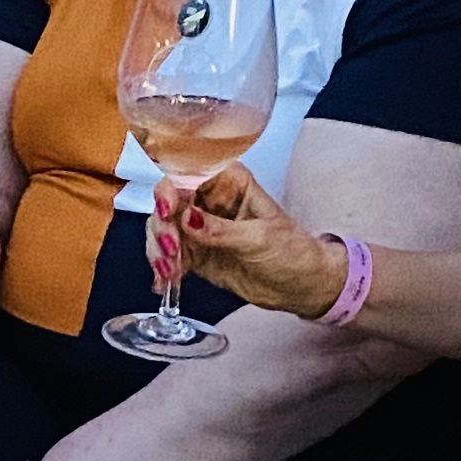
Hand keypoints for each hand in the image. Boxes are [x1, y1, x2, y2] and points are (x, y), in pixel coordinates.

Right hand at [152, 162, 350, 316]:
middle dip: (163, 226)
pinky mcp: (196, 252)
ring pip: (163, 228)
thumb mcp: (259, 238)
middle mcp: (210, 198)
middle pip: (169, 201)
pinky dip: (163, 268)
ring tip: (171, 271)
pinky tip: (164, 283)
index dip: (171, 190)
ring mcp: (200, 226)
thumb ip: (221, 230)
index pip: (189, 174)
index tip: (166, 211)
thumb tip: (188, 219)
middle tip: (171, 251)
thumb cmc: (293, 251)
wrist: (301, 285)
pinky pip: (168, 254)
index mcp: (230, 181)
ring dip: (159, 249)